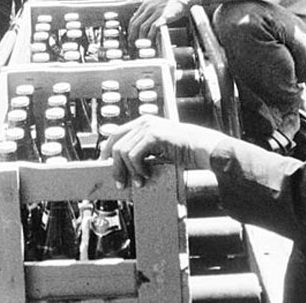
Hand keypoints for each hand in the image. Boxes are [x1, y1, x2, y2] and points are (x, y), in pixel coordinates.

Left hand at [100, 116, 222, 188]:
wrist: (201, 147)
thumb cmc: (182, 151)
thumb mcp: (157, 149)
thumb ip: (142, 152)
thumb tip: (123, 168)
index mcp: (142, 123)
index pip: (116, 135)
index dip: (106, 152)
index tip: (104, 166)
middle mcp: (143, 122)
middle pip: (116, 144)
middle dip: (115, 167)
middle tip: (120, 183)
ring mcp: (148, 127)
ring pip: (123, 152)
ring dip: (129, 171)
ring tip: (139, 181)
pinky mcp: (154, 135)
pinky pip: (134, 155)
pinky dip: (138, 169)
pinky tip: (147, 175)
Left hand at [127, 0, 192, 41]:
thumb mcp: (157, 2)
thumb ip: (151, 10)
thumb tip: (146, 20)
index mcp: (146, 5)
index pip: (133, 19)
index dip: (130, 30)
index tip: (131, 38)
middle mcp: (149, 8)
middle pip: (135, 24)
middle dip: (132, 36)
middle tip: (133, 45)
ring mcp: (156, 12)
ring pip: (142, 28)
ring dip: (141, 38)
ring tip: (142, 46)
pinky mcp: (164, 16)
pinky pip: (154, 27)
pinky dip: (151, 36)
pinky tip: (152, 41)